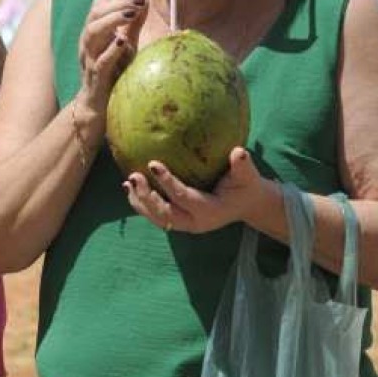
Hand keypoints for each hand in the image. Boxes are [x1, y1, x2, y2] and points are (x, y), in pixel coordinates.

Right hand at [74, 0, 145, 113]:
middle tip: (138, 0)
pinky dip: (111, 50)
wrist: (98, 103)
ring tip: (131, 14)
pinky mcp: (95, 76)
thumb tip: (143, 0)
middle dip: (117, 3)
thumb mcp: (125, 43)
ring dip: (112, 20)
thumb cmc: (113, 71)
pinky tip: (122, 41)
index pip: (99, 4)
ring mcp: (89, 58)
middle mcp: (87, 41)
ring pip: (92, 32)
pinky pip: (100, 61)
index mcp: (93, 31)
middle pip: (95, 13)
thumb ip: (131, 23)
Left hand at [123, 147, 272, 233]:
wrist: (246, 205)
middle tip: (134, 176)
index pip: (184, 197)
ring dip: (140, 201)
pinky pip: (155, 215)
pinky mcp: (178, 221)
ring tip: (128, 182)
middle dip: (147, 197)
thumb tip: (239, 152)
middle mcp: (195, 222)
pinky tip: (128, 187)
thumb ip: (242, 166)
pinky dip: (140, 204)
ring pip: (156, 217)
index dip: (168, 182)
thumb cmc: (245, 187)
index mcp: (210, 211)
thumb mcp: (248, 177)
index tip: (153, 164)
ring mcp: (185, 224)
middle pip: (165, 214)